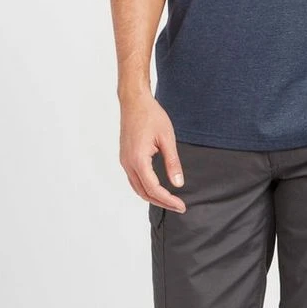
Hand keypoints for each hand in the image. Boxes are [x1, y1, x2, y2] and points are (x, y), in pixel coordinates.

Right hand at [119, 93, 186, 212]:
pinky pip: (134, 179)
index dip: (168, 200)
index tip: (181, 205)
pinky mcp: (125, 157)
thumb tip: (178, 184)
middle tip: (179, 206)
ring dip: (152, 196)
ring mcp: (124, 161)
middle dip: (162, 202)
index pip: (153, 189)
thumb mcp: (167, 138)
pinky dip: (145, 188)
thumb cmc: (151, 115)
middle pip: (144, 193)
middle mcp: (128, 163)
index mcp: (138, 160)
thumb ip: (172, 162)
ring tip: (170, 200)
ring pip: (137, 188)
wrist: (134, 101)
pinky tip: (157, 187)